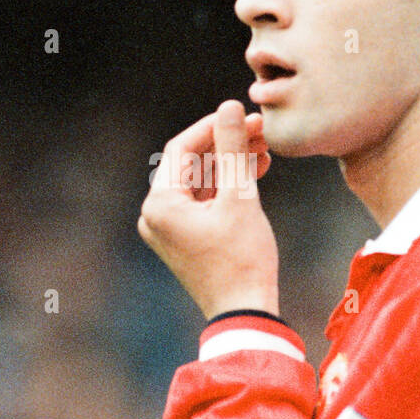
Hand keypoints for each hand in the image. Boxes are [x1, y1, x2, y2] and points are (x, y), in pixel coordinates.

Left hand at [138, 100, 278, 318]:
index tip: (245, 115)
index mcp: (160, 203)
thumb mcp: (240, 197)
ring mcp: (167, 229)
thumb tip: (230, 106)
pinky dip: (225, 187)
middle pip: (191, 163)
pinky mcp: (183, 239)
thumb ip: (233, 148)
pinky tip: (255, 172)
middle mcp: (155, 214)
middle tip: (261, 130)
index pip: (182, 148)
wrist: (244, 312)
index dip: (214, 126)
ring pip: (199, 181)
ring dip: (230, 164)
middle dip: (226, 145)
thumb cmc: (242, 259)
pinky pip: (202, 202)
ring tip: (264, 151)